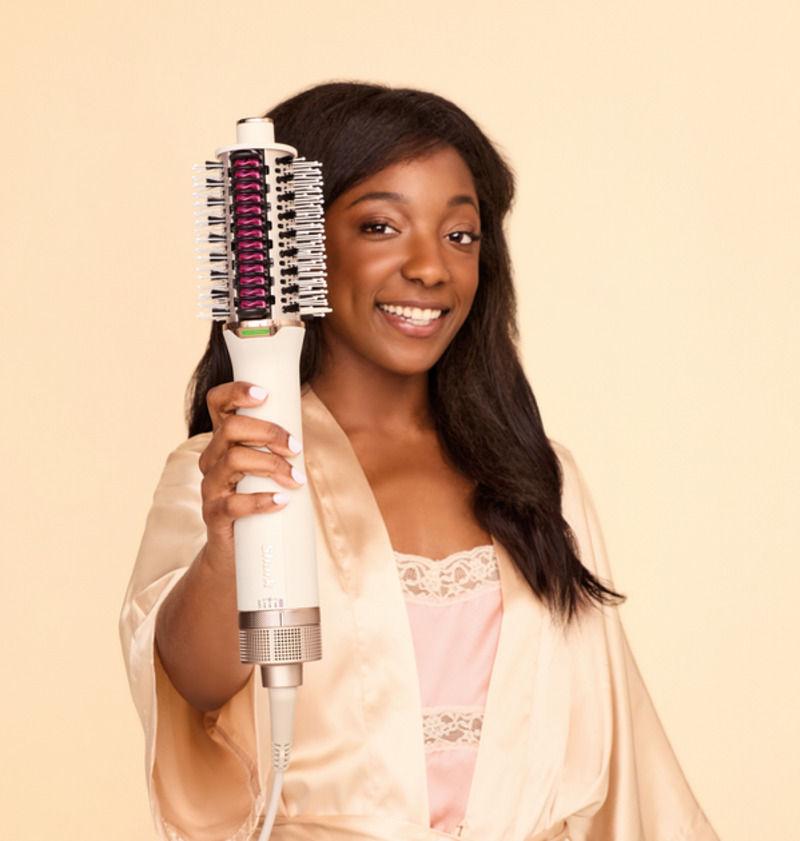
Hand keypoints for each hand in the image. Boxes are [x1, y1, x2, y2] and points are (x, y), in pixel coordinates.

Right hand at [198, 381, 305, 572]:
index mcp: (224, 441)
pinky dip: (261, 500)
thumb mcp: (267, 466)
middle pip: (230, 429)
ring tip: (296, 479)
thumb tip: (308, 426)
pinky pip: (233, 504)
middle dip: (268, 432)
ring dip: (272, 465)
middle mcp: (211, 459)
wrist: (236, 550)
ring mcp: (210, 487)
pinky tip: (281, 501)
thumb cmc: (258, 498)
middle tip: (296, 447)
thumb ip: (280, 446)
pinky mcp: (214, 515)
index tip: (264, 393)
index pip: (218, 403)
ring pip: (233, 460)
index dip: (236, 391)